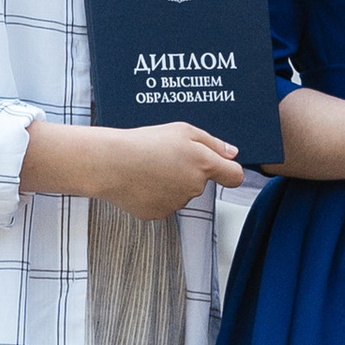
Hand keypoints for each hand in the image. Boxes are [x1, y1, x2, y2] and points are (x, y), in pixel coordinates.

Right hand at [89, 123, 242, 216]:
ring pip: (181, 193)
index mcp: (204, 164)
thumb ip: (213, 143)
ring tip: (150, 167)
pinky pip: (163, 203)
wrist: (110, 163)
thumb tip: (232, 154)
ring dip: (172, 183)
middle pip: (201, 182)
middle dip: (190, 171)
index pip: (234, 176)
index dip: (230, 171)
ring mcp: (176, 203)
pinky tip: (142, 181)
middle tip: (167, 156)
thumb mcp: (183, 130)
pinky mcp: (158, 213)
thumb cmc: (145, 142)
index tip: (223, 168)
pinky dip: (155, 194)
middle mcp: (194, 187)